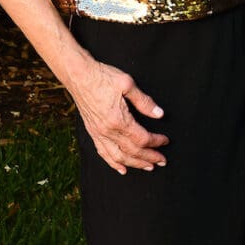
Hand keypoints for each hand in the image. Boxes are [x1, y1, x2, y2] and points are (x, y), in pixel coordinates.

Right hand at [69, 57, 168, 174]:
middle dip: (149, 158)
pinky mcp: (92, 132)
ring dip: (134, 164)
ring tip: (147, 167)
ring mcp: (98, 133)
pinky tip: (121, 168)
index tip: (165, 141)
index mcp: (118, 120)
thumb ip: (144, 101)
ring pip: (118, 157)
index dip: (156, 142)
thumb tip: (159, 114)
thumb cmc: (103, 77)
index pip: (142, 138)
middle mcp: (107, 131)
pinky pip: (103, 153)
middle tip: (162, 160)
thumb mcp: (127, 84)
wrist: (78, 75)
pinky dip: (113, 163)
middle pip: (132, 151)